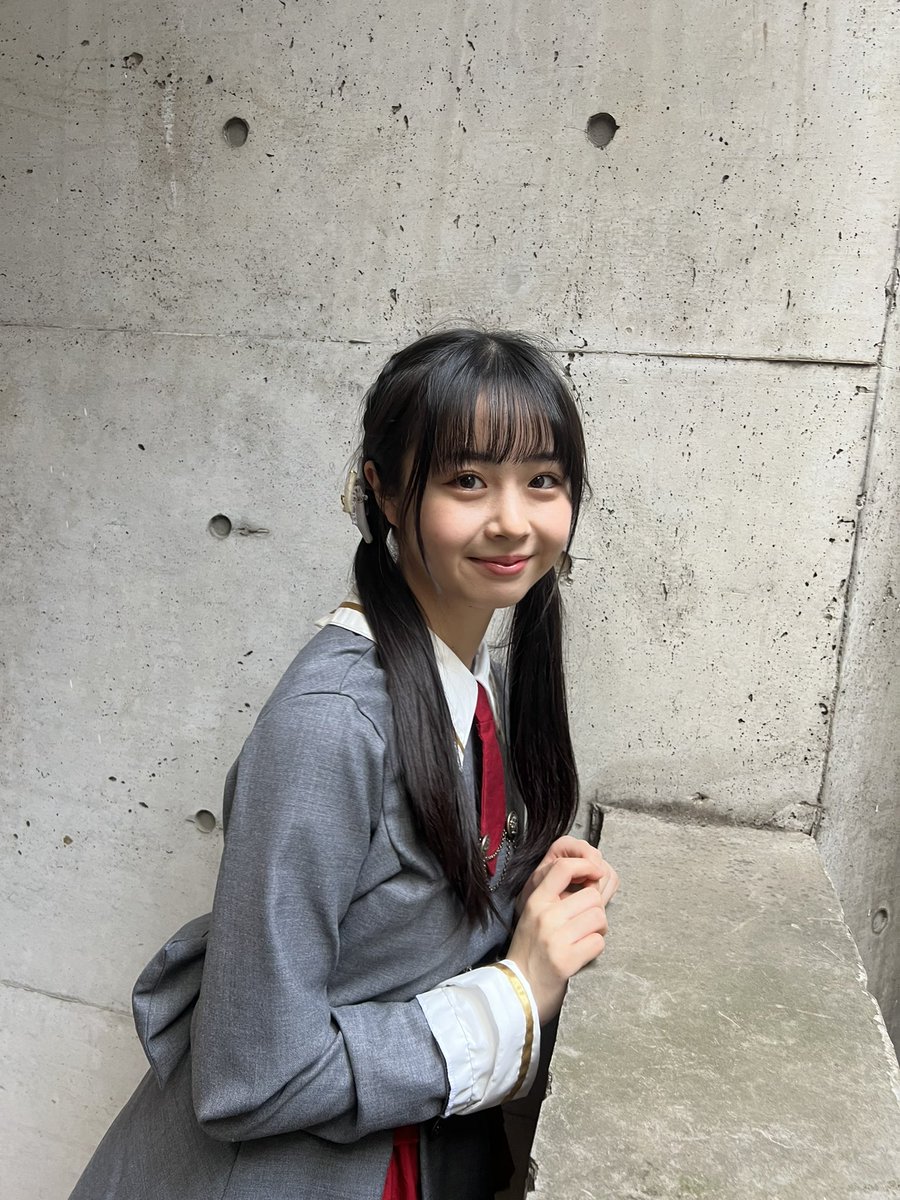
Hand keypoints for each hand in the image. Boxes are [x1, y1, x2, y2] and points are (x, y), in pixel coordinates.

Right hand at [508, 846, 616, 1024]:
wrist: (518, 988)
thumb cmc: (529, 950)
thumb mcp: (533, 915)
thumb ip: (553, 897)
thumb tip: (587, 878)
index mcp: (536, 901)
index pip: (563, 868)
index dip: (585, 865)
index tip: (596, 872)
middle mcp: (545, 916)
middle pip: (591, 896)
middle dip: (596, 910)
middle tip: (586, 924)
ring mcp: (556, 938)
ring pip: (599, 918)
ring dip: (598, 930)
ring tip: (585, 938)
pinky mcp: (567, 959)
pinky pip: (598, 943)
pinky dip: (595, 948)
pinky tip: (582, 953)